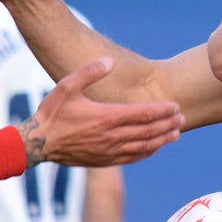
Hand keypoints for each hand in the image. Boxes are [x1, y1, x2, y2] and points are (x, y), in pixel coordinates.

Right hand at [18, 58, 181, 166]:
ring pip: (143, 146)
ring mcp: (109, 151)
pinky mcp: (104, 161)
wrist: (38, 143)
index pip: (143, 113)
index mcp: (106, 117)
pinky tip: (154, 148)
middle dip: (167, 124)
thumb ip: (90, 72)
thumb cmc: (52, 112)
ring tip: (176, 134)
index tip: (176, 107)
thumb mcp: (67, 85)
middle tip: (183, 118)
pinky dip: (146, 152)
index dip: (162, 110)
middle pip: (148, 130)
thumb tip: (110, 60)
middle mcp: (111, 136)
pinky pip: (131, 158)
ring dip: (161, 140)